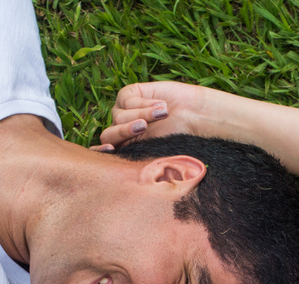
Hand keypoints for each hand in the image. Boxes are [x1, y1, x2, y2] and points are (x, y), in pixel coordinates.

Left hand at [95, 81, 213, 150]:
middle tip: (143, 127)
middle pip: (109, 134)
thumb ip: (136, 159)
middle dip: (124, 131)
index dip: (101, 152)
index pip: (104, 154)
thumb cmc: (180, 140)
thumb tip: (116, 173)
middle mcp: (122, 132)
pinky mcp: (129, 94)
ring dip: (142, 114)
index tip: (110, 148)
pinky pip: (126, 99)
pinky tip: (162, 106)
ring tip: (163, 114)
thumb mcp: (157, 154)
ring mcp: (124, 113)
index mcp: (125, 151)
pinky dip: (144, 102)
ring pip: (119, 116)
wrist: (197, 118)